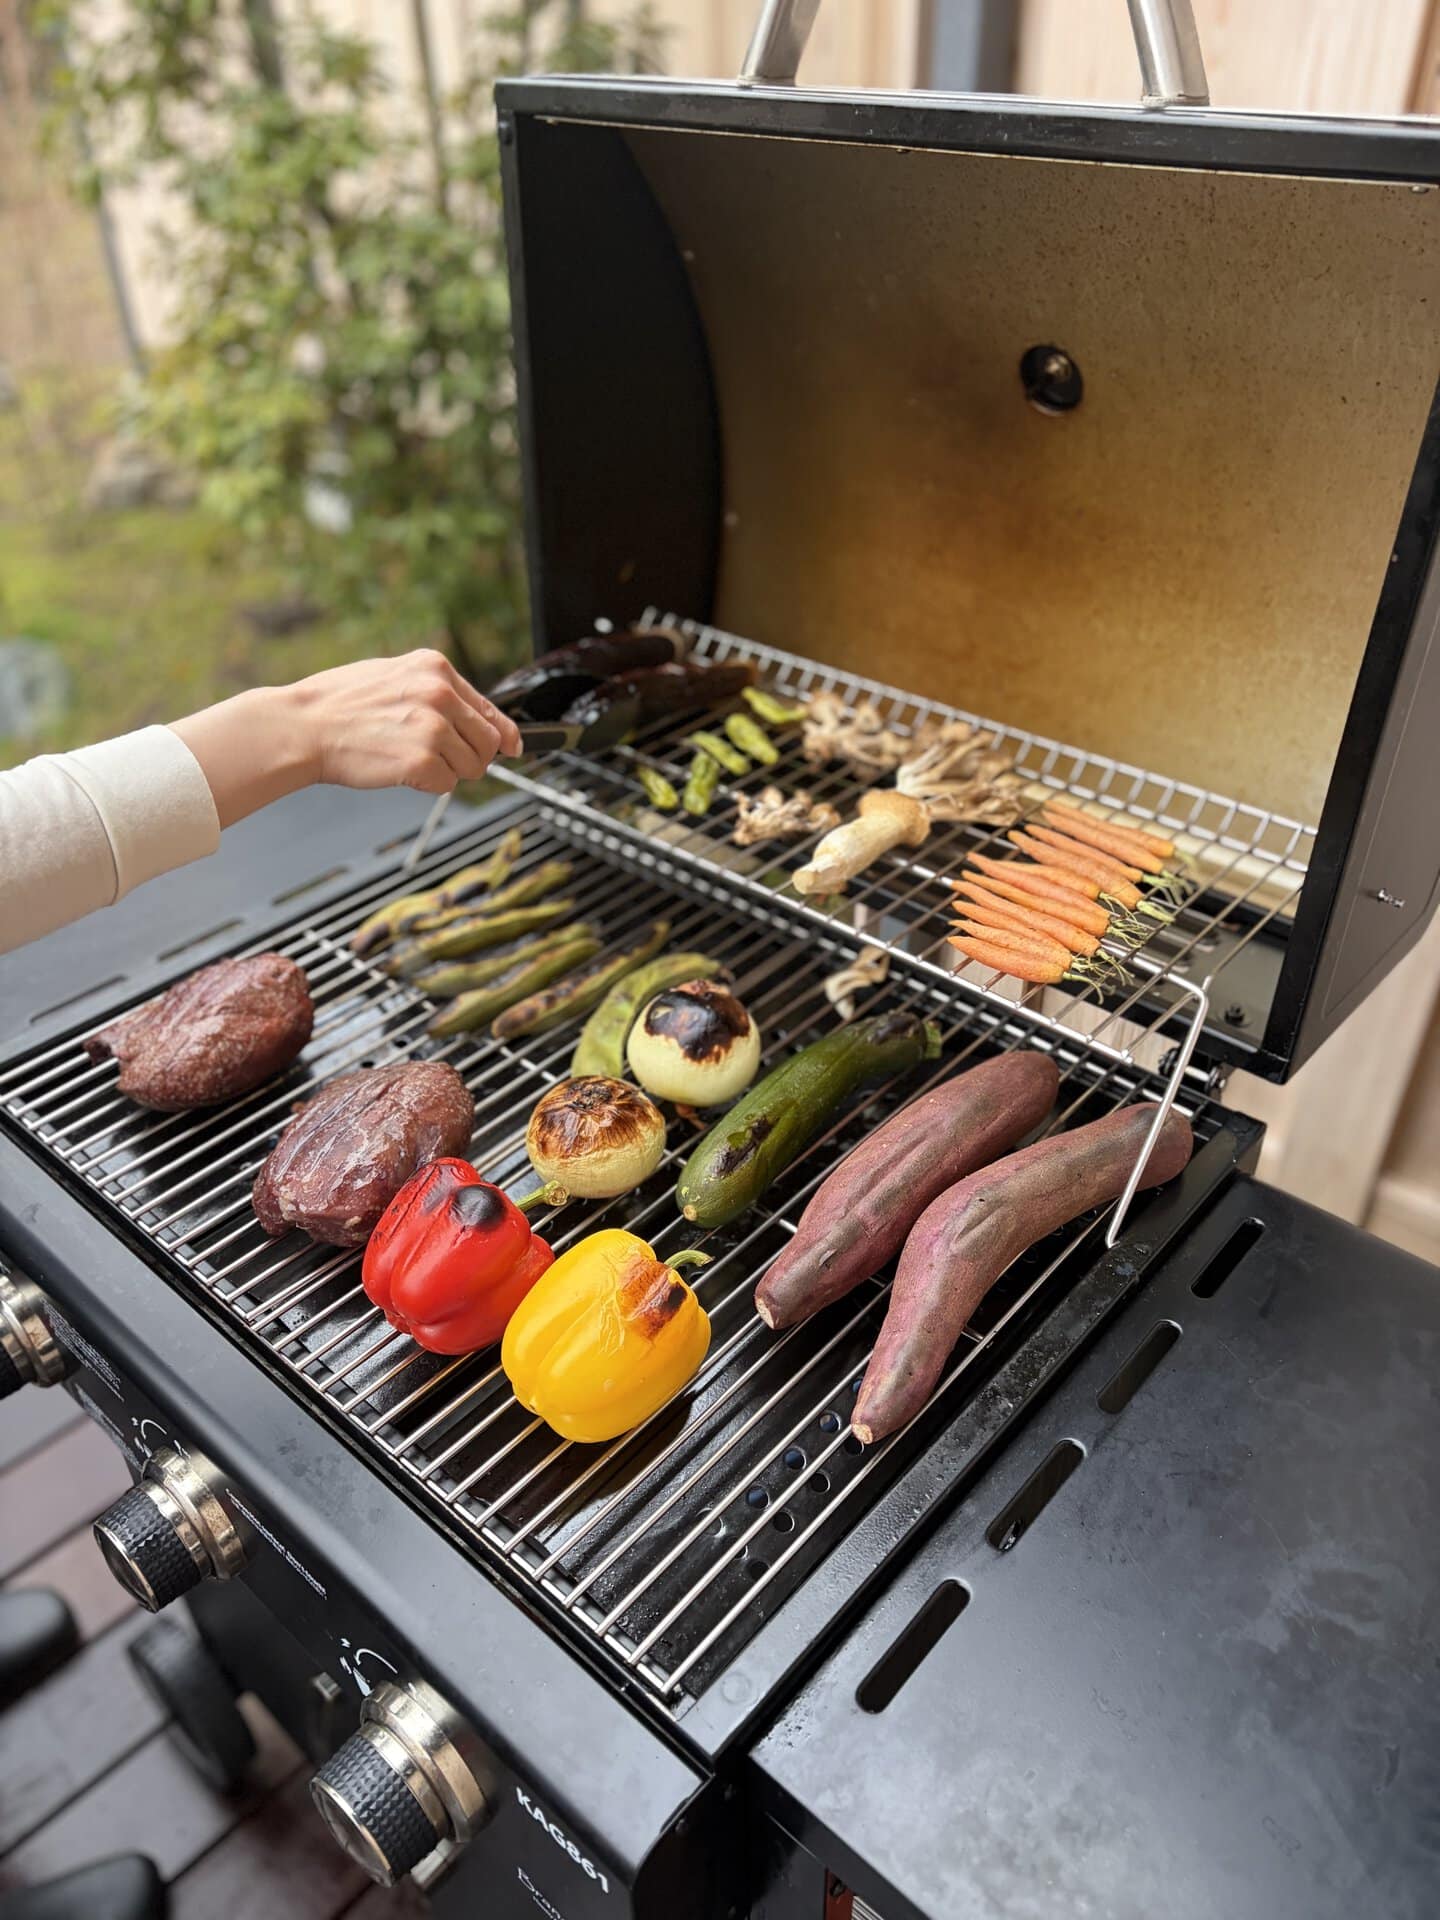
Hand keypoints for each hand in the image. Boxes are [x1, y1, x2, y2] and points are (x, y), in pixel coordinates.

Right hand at [287, 650, 522, 792]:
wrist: (302, 725)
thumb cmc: (340, 704)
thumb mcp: (394, 677)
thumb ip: (439, 693)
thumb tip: (483, 720)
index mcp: (435, 668)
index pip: (490, 708)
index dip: (503, 734)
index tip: (514, 747)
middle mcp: (439, 693)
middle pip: (488, 742)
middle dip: (469, 756)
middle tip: (436, 757)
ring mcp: (432, 727)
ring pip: (472, 767)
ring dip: (447, 771)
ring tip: (408, 757)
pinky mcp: (422, 760)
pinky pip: (447, 785)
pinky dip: (428, 785)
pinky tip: (399, 769)